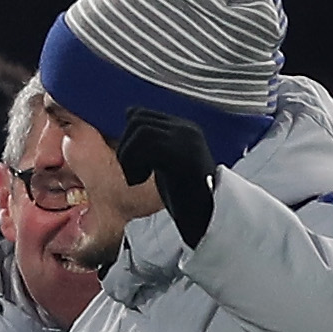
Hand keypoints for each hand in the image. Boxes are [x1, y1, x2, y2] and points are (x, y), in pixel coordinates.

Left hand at [118, 109, 220, 248]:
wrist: (207, 219)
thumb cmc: (184, 197)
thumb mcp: (164, 163)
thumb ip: (150, 141)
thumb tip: (129, 112)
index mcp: (184, 129)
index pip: (141, 114)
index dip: (127, 138)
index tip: (134, 164)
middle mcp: (187, 130)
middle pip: (138, 120)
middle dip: (126, 147)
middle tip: (133, 173)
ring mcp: (187, 141)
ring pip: (140, 131)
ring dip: (128, 157)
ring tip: (136, 179)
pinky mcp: (183, 155)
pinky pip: (147, 147)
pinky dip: (135, 165)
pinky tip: (141, 181)